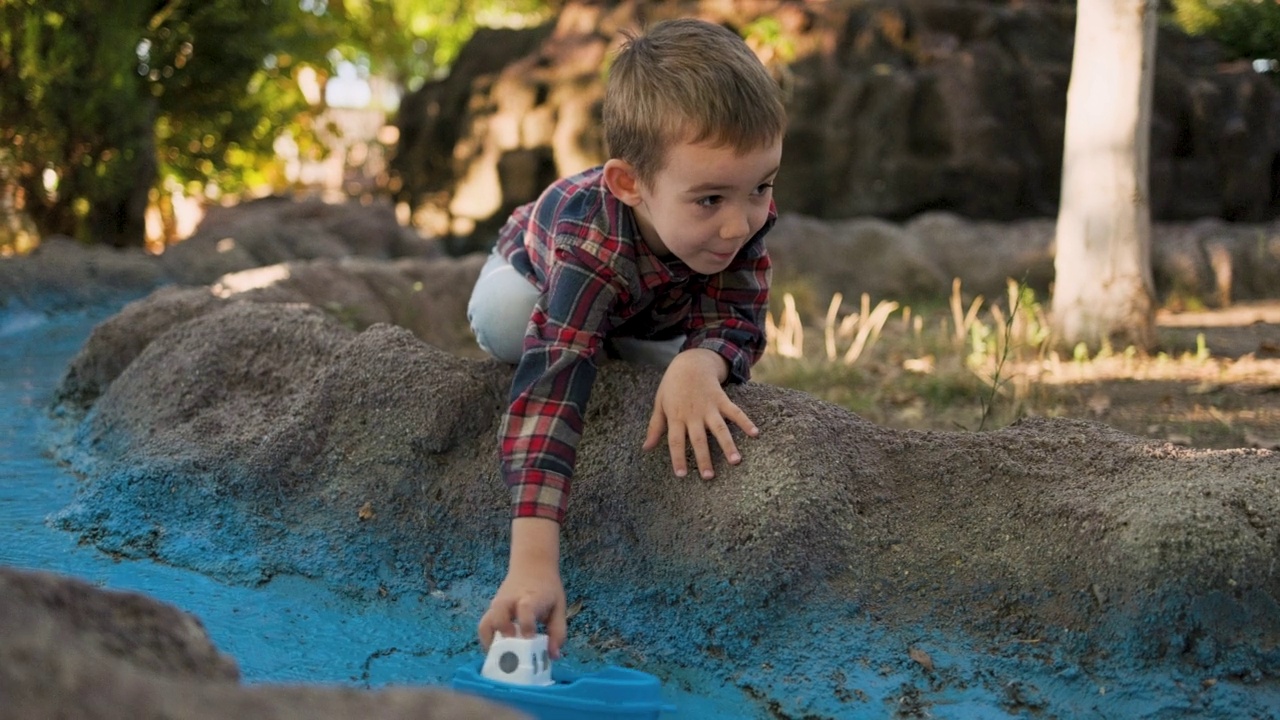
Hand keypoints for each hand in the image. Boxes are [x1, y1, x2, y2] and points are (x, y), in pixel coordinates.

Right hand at [478, 517, 566, 657]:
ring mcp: (497, 605)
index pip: (525, 608)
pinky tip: (499, 652)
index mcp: (531, 598)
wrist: (532, 566)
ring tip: (503, 657)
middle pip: (498, 616)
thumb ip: (557, 632)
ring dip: (492, 643)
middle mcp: (510, 600)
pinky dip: (488, 641)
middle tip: (513, 650)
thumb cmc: (547, 589)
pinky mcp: (491, 610)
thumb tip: (553, 656)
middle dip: (503, 634)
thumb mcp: (558, 607)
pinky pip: (484, 627)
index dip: (526, 624)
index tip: (530, 638)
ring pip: (486, 624)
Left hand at [643, 348, 759, 479]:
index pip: (675, 441)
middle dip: (704, 458)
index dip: (678, 458)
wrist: (690, 363)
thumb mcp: (659, 404)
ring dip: (728, 445)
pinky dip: (745, 421)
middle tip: (708, 476)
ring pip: (719, 428)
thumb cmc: (672, 386)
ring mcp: (709, 407)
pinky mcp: (722, 400)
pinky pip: (735, 412)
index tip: (681, 475)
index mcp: (676, 416)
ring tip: (736, 461)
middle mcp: (693, 414)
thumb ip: (655, 427)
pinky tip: (755, 433)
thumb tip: (646, 448)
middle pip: (698, 439)